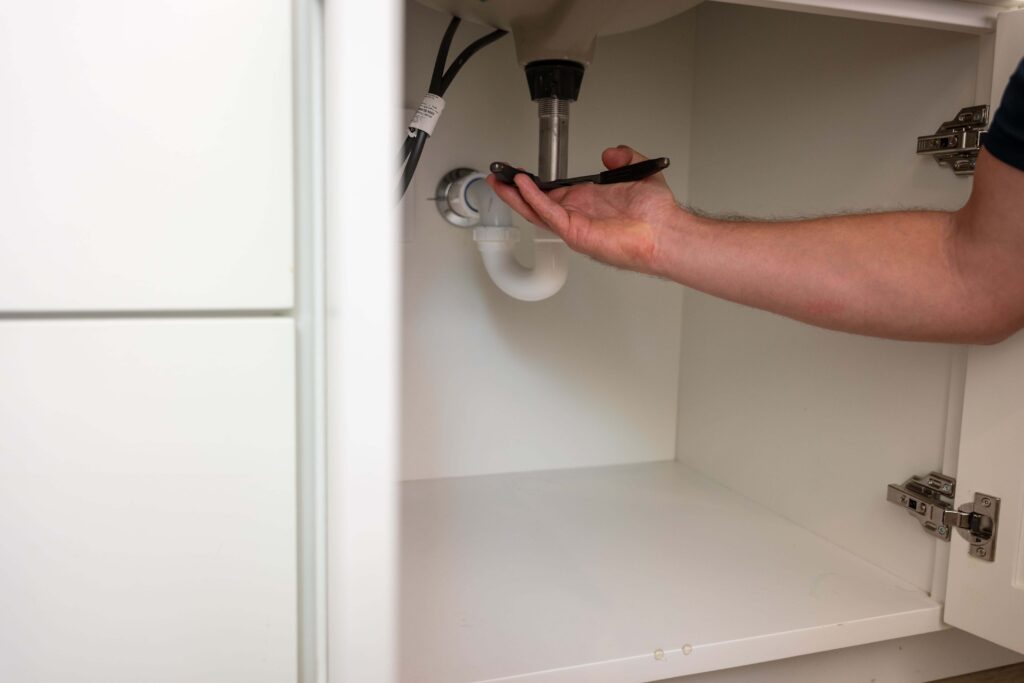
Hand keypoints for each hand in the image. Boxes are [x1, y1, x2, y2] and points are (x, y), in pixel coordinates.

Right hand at [485, 145, 682, 274]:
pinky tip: (522, 186)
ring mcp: (574, 225)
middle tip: (498, 177)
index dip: (533, 183)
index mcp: (588, 203)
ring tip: (498, 182)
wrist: (665, 231)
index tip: (519, 173)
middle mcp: (578, 214)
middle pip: (536, 204)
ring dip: (515, 197)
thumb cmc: (656, 215)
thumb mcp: (639, 171)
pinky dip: (534, 200)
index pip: (552, 193)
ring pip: (535, 211)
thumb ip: (624, 157)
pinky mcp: (575, 232)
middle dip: (514, 191)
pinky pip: (549, 214)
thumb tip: (610, 152)